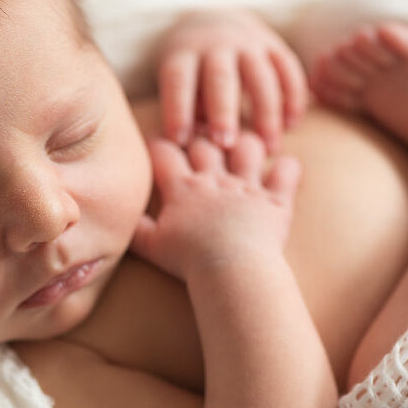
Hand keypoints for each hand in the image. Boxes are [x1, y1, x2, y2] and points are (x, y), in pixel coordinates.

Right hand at [130, 131, 300, 279]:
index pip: (164, 152)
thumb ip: (135, 228)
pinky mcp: (275, 200)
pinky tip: (282, 171)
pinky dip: (287, 168)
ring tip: (242, 151)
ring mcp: (247, 187)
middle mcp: (215, 179)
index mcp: (183, 188)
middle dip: (201, 138)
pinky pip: (287, 171)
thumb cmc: (188, 260)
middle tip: (201, 142)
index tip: (157, 146)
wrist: (231, 269)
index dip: (158, 145)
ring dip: (246, 144)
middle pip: (205, 142)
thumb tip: (121, 216)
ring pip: (249, 146)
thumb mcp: (152, 247)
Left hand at [156, 8, 307, 152]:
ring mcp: (249, 44)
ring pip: (261, 77)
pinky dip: (292, 98)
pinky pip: (288, 71)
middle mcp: (217, 45)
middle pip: (221, 78)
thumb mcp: (177, 85)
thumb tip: (193, 146)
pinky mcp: (275, 46)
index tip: (180, 141)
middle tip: (226, 145)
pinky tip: (291, 126)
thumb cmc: (189, 73)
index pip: (178, 81)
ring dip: (267, 113)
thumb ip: (185, 112)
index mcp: (184, 55)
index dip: (178, 110)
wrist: (213, 23)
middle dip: (223, 112)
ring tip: (270, 147)